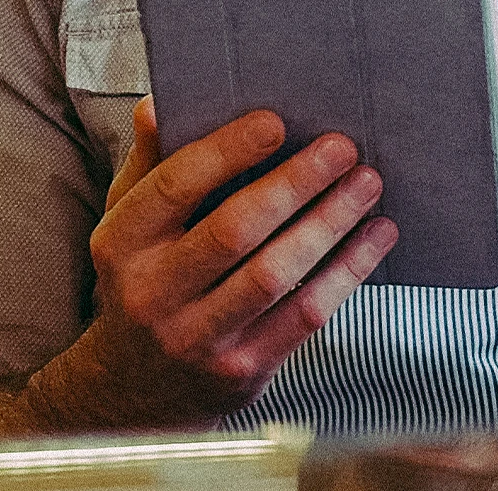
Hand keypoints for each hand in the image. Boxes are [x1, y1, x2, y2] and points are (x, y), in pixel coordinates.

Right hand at [30, 97, 396, 428]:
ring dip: (329, 223)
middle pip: (233, 230)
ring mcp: (198, 338)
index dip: (226, 152)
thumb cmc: (144, 276)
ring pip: (274, 274)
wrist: (136, 391)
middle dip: (294, 183)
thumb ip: (149, 161)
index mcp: (122, 242)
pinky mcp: (242, 370)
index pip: (175, 186)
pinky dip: (346, 271)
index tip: (276, 121)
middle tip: (341, 147)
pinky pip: (303, 316)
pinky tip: (374, 236)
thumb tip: (157, 105)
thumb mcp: (129, 219)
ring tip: (366, 183)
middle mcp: (153, 293)